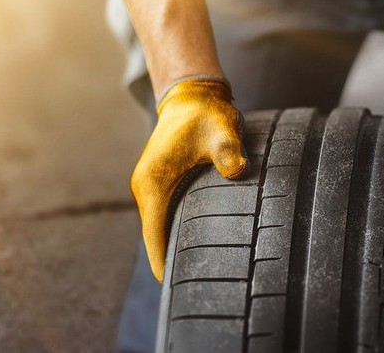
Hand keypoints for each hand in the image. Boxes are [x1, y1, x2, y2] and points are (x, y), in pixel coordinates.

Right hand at [131, 77, 246, 281]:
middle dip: (168, 259)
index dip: (161, 261)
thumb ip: (228, 151)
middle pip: (154, 234)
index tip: (169, 286)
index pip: (153, 233)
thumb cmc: (205, 114)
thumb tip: (237, 170)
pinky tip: (192, 244)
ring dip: (170, 245)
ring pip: (159, 225)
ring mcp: (152, 185)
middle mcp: (147, 187)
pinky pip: (165, 214)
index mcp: (154, 183)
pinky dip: (173, 230)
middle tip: (190, 287)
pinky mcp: (161, 182)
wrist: (191, 96)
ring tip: (192, 272)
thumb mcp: (220, 130)